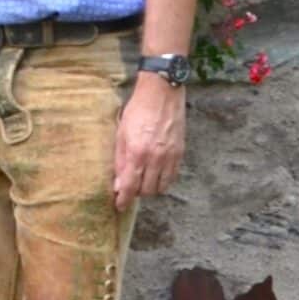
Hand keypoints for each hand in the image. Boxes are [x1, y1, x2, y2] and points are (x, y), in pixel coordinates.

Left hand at [113, 71, 186, 208]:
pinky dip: (163, 180)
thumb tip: (118, 183)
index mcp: (137, 153)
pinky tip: (155, 173)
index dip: (124, 199)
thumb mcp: (121, 134)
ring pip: (162, 187)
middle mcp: (155, 158)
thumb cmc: (137, 111)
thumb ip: (119, 160)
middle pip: (147, 190)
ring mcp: (170, 156)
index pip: (130, 186)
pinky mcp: (181, 153)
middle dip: (137, 193)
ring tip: (142, 179)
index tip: (119, 205)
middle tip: (129, 186)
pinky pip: (173, 176)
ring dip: (151, 188)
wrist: (162, 94)